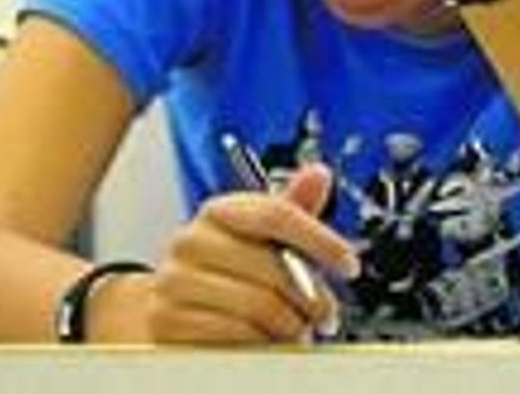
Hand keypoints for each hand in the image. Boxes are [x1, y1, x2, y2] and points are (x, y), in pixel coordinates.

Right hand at [143, 165, 357, 344]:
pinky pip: (236, 335)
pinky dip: (261, 345)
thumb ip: (292, 210)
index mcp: (218, 211)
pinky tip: (267, 342)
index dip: (320, 239)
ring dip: (290, 327)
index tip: (349, 265)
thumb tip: (320, 174)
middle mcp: (191, 240)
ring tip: (295, 331)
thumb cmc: (227, 273)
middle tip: (326, 316)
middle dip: (312, 298)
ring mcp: (175, 280)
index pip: (276, 214)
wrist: (174, 309)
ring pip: (258, 305)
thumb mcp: (259, 239)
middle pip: (273, 267)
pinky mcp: (169, 320)